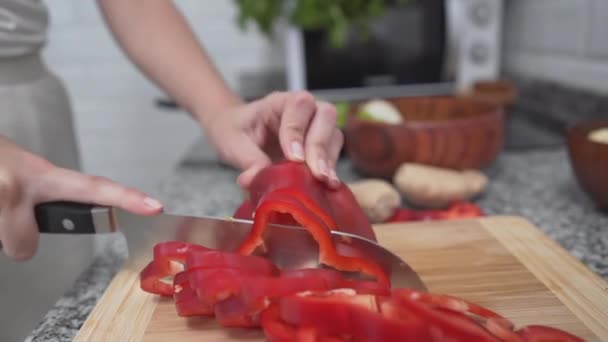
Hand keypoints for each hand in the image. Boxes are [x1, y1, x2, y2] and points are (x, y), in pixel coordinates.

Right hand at [0, 137, 163, 260]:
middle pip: (22, 245)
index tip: (155, 207)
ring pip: (2, 243)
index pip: (92, 188)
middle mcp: (15, 184)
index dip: (126, 198)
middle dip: (13, 238)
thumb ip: (37, 202)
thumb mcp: (18, 174)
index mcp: (38, 175)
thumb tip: (26, 244)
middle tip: (3, 209)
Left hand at [202, 91, 343, 188]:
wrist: (239, 134)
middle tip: (316, 172)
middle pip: (325, 115)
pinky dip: (331, 169)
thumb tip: (253, 179)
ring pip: (334, 134)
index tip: (294, 157)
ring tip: (323, 181)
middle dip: (320, 145)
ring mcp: (316, 126)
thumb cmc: (236, 130)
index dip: (298, 131)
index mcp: (280, 101)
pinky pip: (334, 153)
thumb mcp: (233, 142)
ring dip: (329, 159)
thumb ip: (246, 158)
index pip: (298, 105)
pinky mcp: (321, 145)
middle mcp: (304, 109)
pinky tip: (328, 186)